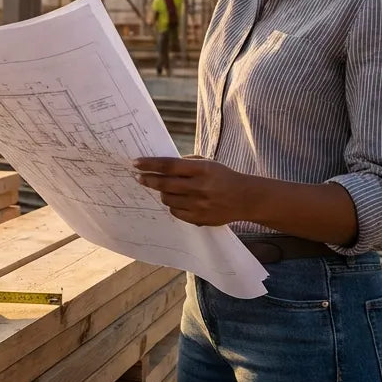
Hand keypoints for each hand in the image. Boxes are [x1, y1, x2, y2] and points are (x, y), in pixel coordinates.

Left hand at [134, 156, 257, 225]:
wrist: (245, 198)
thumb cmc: (223, 177)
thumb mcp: (207, 163)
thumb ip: (186, 163)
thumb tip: (160, 165)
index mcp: (202, 169)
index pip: (169, 165)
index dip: (150, 164)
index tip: (136, 163)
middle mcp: (200, 187)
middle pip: (165, 184)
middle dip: (148, 180)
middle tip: (138, 177)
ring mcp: (199, 205)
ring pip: (168, 199)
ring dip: (162, 193)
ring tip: (164, 189)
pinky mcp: (199, 219)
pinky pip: (176, 212)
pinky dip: (172, 205)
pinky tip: (176, 200)